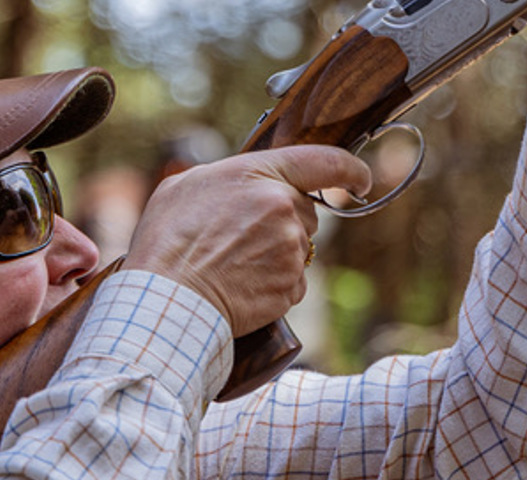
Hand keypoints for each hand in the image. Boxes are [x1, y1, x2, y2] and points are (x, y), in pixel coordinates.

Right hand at [126, 145, 370, 335]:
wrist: (168, 299)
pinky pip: (291, 283)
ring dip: (274, 256)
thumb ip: (226, 178)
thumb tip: (241, 186)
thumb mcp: (186, 186)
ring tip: (232, 266)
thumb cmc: (167, 240)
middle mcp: (284, 208)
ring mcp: (290, 250)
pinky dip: (271, 286)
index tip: (359, 179)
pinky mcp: (289, 288)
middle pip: (305, 213)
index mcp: (261, 175)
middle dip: (282, 223)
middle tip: (240, 238)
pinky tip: (240, 287)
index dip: (350, 169)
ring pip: (297, 250)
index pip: (324, 161)